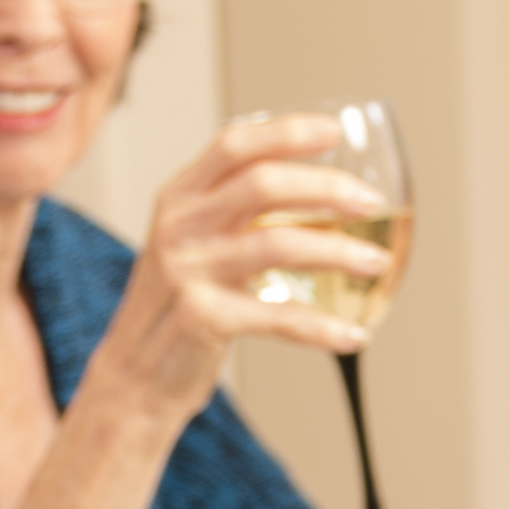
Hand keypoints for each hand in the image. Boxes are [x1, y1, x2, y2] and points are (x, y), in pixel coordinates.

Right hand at [88, 115, 389, 412]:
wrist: (133, 378)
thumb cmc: (175, 308)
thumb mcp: (193, 245)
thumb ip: (235, 212)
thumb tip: (316, 191)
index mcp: (180, 198)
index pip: (235, 146)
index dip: (286, 132)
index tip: (333, 130)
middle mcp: (181, 227)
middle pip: (262, 184)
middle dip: (325, 188)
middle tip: (371, 201)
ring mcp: (189, 273)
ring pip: (276, 244)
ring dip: (336, 252)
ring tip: (376, 262)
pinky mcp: (203, 319)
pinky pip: (277, 317)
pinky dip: (322, 327)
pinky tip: (354, 335)